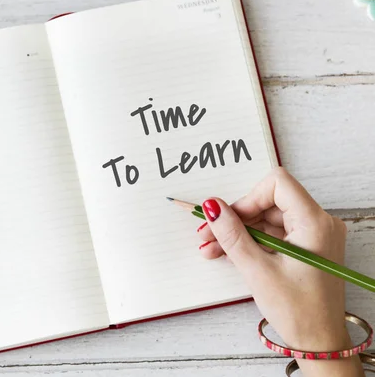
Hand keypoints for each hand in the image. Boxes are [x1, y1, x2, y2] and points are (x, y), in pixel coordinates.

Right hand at [197, 167, 363, 376]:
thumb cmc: (299, 311)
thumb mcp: (257, 270)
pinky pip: (273, 234)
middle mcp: (318, 223)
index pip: (277, 184)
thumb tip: (213, 207)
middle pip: (268, 202)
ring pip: (267, 219)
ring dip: (239, 232)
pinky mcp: (306, 247)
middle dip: (236, 218)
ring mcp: (313, 235)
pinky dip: (251, 242)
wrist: (319, 342)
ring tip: (212, 248)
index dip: (248, 198)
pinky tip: (228, 253)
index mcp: (314, 223)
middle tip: (208, 234)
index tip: (228, 218)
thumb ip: (232, 234)